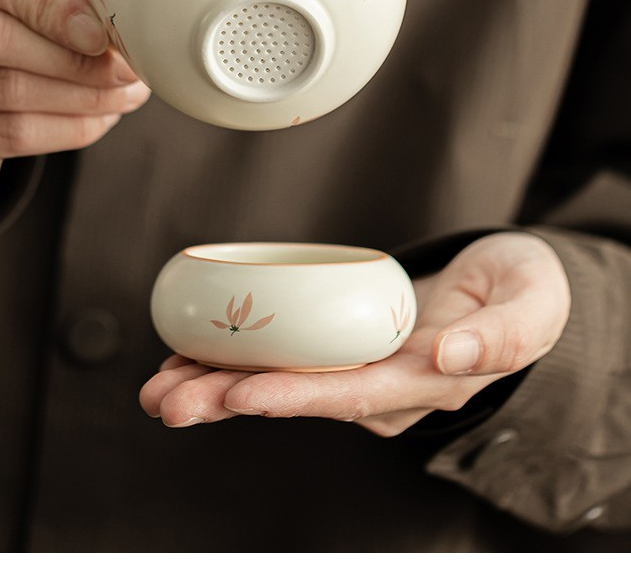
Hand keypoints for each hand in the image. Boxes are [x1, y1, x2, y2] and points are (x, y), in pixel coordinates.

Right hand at [0, 0, 149, 221]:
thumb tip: (116, 16)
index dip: (46, 1)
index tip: (101, 30)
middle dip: (73, 57)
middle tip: (127, 69)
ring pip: (3, 93)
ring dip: (80, 97)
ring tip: (124, 95)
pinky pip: (4, 137)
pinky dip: (64, 130)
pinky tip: (97, 120)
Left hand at [140, 232, 570, 432]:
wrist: (509, 290)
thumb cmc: (521, 294)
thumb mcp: (532, 305)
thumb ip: (503, 334)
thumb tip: (455, 354)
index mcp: (426, 381)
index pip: (353, 394)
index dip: (296, 396)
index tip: (240, 395)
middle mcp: (383, 386)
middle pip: (300, 397)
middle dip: (229, 400)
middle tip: (166, 399)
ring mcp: (359, 369)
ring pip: (282, 382)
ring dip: (217, 385)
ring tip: (158, 385)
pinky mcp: (342, 347)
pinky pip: (284, 359)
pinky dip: (234, 358)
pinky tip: (188, 356)